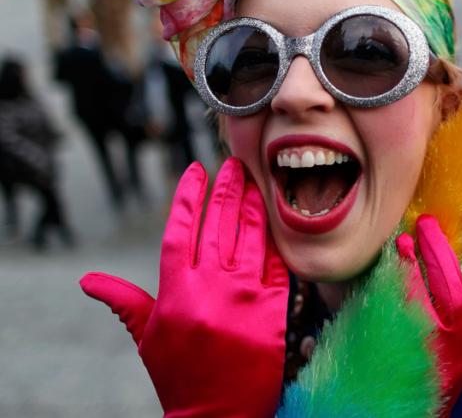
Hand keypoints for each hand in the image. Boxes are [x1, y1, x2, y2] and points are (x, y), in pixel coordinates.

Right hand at [80, 158, 288, 417]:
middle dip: (225, 190)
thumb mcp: (147, 337)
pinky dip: (275, 241)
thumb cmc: (180, 375)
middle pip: (218, 225)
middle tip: (231, 165)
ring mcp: (245, 298)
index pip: (180, 230)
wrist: (219, 414)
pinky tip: (276, 220)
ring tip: (254, 183)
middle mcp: (210, 289)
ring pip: (250, 238)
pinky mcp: (274, 309)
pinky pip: (277, 265)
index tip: (195, 170)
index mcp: (175, 292)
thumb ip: (124, 301)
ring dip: (253, 206)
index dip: (187, 197)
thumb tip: (88, 281)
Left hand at [396, 196, 461, 416]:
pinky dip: (402, 280)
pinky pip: (408, 308)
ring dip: (425, 260)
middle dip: (446, 249)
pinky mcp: (410, 351)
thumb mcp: (448, 345)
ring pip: (440, 296)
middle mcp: (461, 341)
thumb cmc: (424, 375)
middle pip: (461, 287)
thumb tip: (433, 259)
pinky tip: (393, 260)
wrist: (403, 417)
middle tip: (429, 220)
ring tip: (409, 236)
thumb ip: (448, 308)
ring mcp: (437, 347)